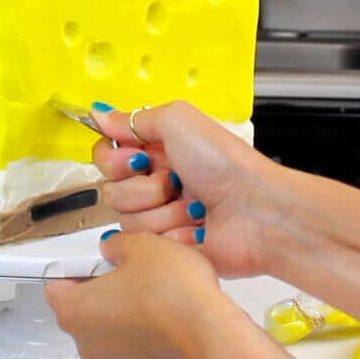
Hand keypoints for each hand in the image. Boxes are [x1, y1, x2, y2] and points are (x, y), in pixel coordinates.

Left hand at [44, 231, 286, 358]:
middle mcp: (85, 341)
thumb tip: (114, 248)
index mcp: (73, 309)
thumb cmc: (173, 294)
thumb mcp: (141, 245)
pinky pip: (129, 340)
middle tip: (126, 269)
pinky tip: (162, 311)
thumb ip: (117, 244)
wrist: (209, 331)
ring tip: (151, 289)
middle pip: (80, 307)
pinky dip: (141, 326)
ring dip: (122, 307)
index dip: (73, 266)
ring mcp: (110, 357)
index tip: (89, 259)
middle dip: (101, 286)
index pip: (54, 285)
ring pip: (107, 325)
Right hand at [90, 101, 278, 277]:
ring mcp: (163, 214)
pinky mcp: (169, 244)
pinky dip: (173, 234)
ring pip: (127, 219)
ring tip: (194, 206)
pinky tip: (196, 227)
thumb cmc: (227, 165)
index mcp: (157, 149)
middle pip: (112, 190)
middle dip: (144, 187)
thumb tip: (100, 115)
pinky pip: (146, 243)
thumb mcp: (179, 120)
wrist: (258, 212)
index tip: (139, 158)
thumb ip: (133, 118)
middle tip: (175, 181)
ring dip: (163, 211)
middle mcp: (157, 181)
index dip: (115, 160)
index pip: (107, 156)